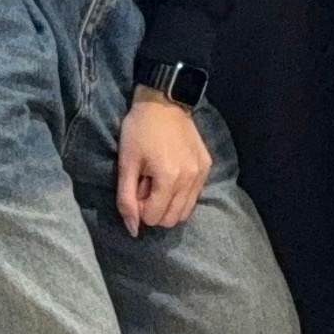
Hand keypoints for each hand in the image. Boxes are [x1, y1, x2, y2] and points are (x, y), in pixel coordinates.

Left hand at [116, 89, 211, 233]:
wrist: (163, 102)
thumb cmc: (139, 131)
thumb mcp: (126, 164)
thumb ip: (126, 200)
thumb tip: (133, 230)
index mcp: (169, 178)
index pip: (154, 217)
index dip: (140, 208)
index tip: (136, 187)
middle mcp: (190, 179)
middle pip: (172, 219)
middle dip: (155, 210)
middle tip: (146, 186)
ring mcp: (202, 173)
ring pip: (185, 212)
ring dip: (169, 205)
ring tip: (159, 182)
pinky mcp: (207, 167)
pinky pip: (194, 196)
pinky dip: (181, 195)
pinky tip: (172, 175)